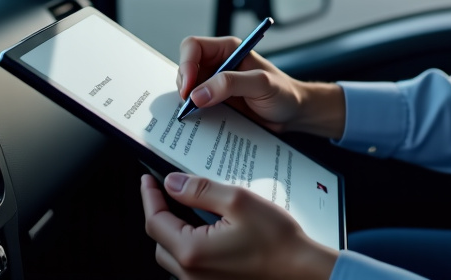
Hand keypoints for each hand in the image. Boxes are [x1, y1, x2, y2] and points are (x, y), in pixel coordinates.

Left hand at [141, 173, 337, 279]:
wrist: (301, 270)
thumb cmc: (277, 240)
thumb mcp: (238, 201)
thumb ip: (200, 190)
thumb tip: (172, 183)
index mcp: (192, 251)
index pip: (155, 222)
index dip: (149, 197)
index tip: (148, 180)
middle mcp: (192, 273)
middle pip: (159, 240)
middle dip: (160, 214)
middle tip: (170, 191)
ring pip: (173, 254)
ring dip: (175, 230)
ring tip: (191, 208)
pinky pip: (190, 264)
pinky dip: (190, 244)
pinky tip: (209, 229)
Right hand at [177, 36, 343, 136]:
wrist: (293, 113)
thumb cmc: (283, 92)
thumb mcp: (261, 84)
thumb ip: (231, 83)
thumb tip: (198, 93)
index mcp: (228, 50)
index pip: (193, 47)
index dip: (186, 64)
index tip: (189, 87)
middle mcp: (218, 65)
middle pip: (186, 67)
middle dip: (184, 85)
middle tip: (191, 104)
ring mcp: (215, 84)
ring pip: (188, 88)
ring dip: (187, 100)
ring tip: (196, 113)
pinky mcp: (216, 103)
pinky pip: (196, 105)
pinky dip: (194, 112)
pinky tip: (200, 120)